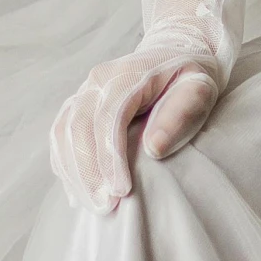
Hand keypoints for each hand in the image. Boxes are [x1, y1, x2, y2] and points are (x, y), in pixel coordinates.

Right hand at [50, 34, 220, 215]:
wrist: (173, 53)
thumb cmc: (188, 78)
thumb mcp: (199, 90)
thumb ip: (181, 114)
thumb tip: (153, 149)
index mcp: (126, 74)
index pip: (109, 118)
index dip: (110, 157)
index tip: (122, 191)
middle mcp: (96, 81)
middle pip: (78, 128)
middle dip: (88, 172)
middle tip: (106, 207)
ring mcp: (83, 92)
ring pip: (63, 134)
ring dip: (74, 174)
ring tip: (93, 206)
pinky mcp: (77, 106)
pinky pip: (60, 137)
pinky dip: (65, 166)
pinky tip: (78, 193)